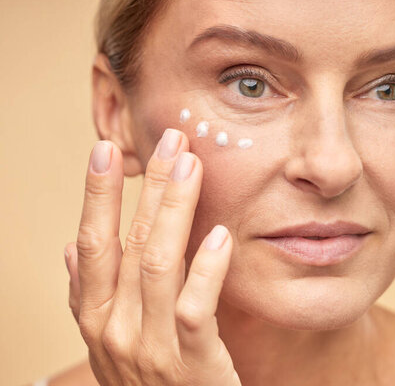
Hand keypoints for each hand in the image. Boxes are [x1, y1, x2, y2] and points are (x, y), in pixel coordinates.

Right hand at [63, 129, 240, 384]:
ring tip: (192, 166)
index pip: (90, 244)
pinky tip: (219, 234)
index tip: (105, 149)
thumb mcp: (109, 341)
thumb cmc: (149, 380)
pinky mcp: (190, 363)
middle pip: (127, 243)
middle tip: (171, 139)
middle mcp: (114, 329)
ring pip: (157, 264)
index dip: (96, 195)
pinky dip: (206, 268)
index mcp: (96, 317)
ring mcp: (150, 347)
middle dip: (147, 187)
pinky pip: (194, 307)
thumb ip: (91, 295)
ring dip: (174, 210)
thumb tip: (70, 248)